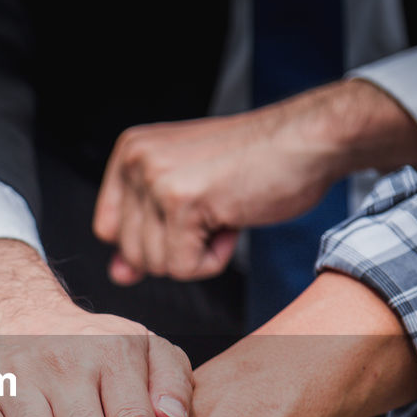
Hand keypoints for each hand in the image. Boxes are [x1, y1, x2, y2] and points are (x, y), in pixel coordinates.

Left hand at [93, 79, 416, 284]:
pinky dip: (214, 260)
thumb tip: (118, 276)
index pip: (107, 229)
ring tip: (224, 210)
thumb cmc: (256, 164)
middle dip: (177, 248)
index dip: (150, 240)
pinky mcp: (182, 201)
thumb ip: (146, 233)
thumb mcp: (187, 194)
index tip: (188, 214)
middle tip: (214, 209)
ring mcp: (156, 178)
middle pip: (131, 253)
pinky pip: (184, 269)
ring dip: (198, 253)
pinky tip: (233, 220)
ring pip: (156, 265)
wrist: (309, 140)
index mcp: (130, 152)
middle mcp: (136, 160)